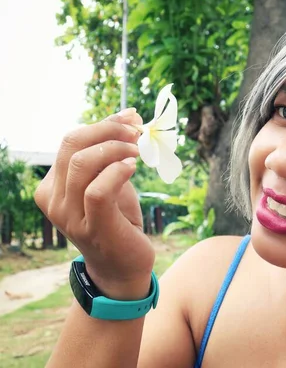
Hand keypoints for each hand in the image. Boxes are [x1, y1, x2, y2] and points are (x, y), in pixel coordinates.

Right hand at [35, 109, 154, 298]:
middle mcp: (54, 200)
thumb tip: (129, 118)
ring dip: (114, 149)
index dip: (103, 124)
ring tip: (136, 152)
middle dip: (108, 130)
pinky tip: (133, 168)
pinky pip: (97, 190)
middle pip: (72, 145)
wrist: (123, 265)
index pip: (70, 141)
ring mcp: (70, 216)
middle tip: (136, 131)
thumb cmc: (118, 220)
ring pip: (81, 163)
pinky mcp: (93, 227)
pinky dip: (117, 172)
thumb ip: (112, 155)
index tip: (130, 117)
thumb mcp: (112, 182)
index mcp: (53, 185)